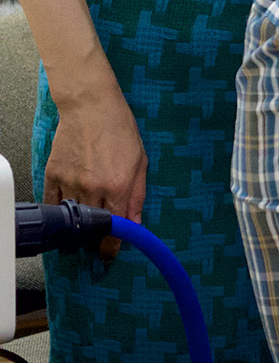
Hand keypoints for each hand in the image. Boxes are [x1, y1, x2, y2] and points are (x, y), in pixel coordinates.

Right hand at [42, 83, 146, 259]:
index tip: (110, 253)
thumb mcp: (141, 162)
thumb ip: (138, 195)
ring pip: (72, 217)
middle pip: (91, 227)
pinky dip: (60, 211)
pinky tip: (67, 213)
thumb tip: (136, 223)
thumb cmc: (120, 130)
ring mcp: (70, 183)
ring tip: (84, 227)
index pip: (116, 226)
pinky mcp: (53, 176)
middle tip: (98, 244)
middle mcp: (93, 188)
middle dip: (95, 239)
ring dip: (78, 226)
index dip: (113, 244)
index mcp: (118, 185)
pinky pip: (53, 203)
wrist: (92, 108)